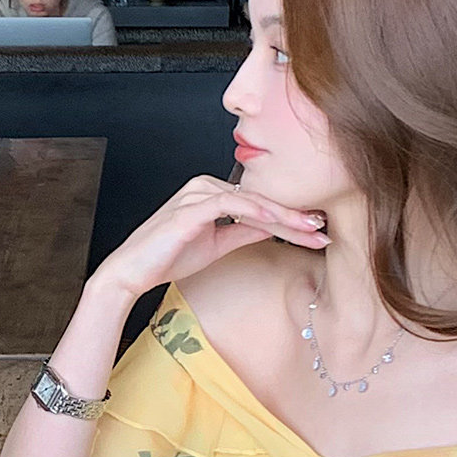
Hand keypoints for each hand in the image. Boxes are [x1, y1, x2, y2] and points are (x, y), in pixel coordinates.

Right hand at [90, 175, 326, 306]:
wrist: (133, 272)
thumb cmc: (168, 257)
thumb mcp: (218, 244)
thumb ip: (245, 231)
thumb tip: (275, 226)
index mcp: (213, 192)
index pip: (260, 203)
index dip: (291, 218)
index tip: (318, 232)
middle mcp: (206, 185)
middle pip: (261, 199)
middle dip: (294, 216)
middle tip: (324, 229)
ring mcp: (198, 194)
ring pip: (252, 200)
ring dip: (284, 215)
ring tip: (310, 229)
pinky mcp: (190, 207)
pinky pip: (231, 204)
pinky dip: (257, 212)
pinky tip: (279, 222)